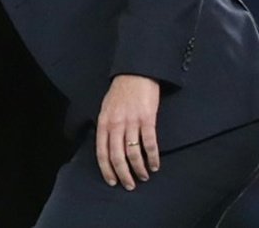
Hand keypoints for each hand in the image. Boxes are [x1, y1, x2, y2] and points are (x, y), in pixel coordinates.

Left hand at [96, 74, 160, 190]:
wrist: (135, 74)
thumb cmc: (120, 92)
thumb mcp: (106, 109)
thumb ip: (106, 127)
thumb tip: (107, 147)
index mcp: (104, 122)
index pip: (102, 152)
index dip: (107, 169)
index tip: (112, 181)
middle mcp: (116, 124)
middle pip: (117, 156)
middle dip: (124, 174)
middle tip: (130, 185)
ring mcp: (131, 122)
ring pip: (133, 153)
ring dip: (139, 168)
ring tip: (144, 176)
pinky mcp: (147, 119)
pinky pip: (150, 143)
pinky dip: (153, 157)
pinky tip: (155, 165)